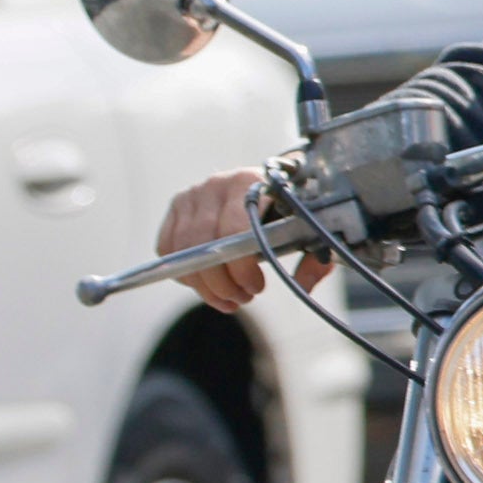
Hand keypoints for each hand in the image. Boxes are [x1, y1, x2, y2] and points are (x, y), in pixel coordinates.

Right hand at [150, 164, 322, 309]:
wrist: (268, 187)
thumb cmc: (290, 213)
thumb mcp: (308, 233)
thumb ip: (315, 258)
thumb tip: (304, 285)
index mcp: (251, 183)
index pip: (233, 231)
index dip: (240, 267)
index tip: (256, 287)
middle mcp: (216, 184)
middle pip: (203, 245)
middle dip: (221, 283)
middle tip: (242, 299)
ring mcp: (192, 194)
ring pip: (182, 252)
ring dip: (203, 285)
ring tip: (228, 297)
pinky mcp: (176, 206)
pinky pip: (167, 248)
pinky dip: (185, 273)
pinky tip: (208, 283)